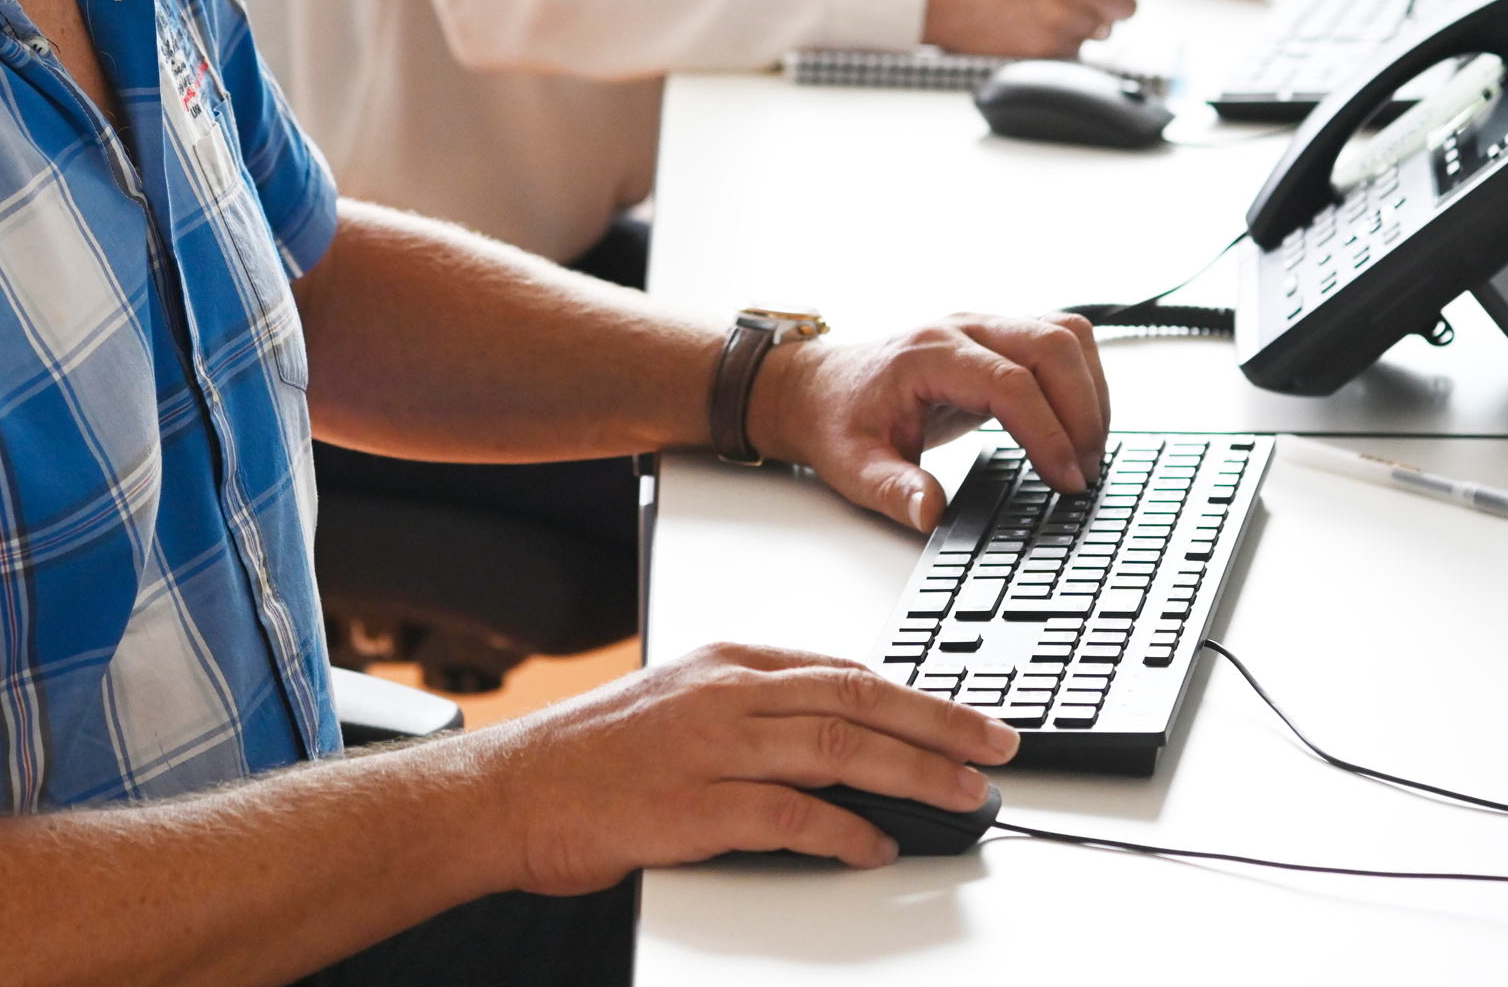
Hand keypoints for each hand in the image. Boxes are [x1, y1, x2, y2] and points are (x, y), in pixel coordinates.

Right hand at [479, 643, 1019, 894]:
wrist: (510, 791)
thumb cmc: (591, 756)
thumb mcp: (678, 702)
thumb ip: (754, 710)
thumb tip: (839, 739)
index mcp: (726, 662)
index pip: (845, 669)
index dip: (917, 695)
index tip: (966, 718)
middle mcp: (726, 694)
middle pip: (859, 699)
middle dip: (940, 725)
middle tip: (998, 747)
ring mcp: (710, 748)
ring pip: (839, 747)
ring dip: (913, 773)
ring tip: (964, 796)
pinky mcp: (694, 807)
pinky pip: (790, 815)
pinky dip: (843, 831)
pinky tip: (876, 846)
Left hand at [751, 313, 1110, 522]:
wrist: (822, 389)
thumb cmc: (839, 422)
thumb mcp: (854, 467)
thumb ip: (895, 491)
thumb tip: (932, 512)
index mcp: (928, 355)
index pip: (1010, 382)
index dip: (1048, 432)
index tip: (1066, 479)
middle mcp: (963, 328)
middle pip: (1051, 346)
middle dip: (1082, 412)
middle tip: (1083, 473)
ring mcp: (985, 326)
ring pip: (1066, 334)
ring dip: (1090, 392)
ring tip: (1086, 454)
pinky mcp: (1000, 337)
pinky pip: (1061, 340)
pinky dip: (1083, 380)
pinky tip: (1079, 425)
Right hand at [924, 0, 1150, 56]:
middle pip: (1129, 6)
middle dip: (1111, 6)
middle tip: (1084, 0)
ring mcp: (1063, 19)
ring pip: (1104, 32)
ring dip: (1085, 26)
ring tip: (1048, 13)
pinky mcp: (1050, 49)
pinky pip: (1079, 51)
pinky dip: (1063, 44)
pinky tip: (1035, 29)